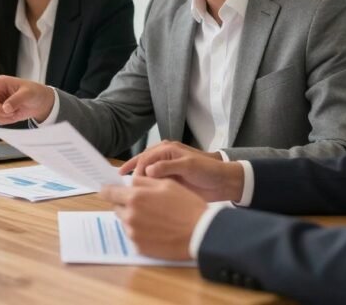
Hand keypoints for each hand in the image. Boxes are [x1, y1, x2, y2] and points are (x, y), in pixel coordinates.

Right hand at [0, 76, 54, 123]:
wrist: (40, 103)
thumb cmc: (35, 92)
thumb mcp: (28, 94)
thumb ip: (16, 100)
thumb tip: (6, 108)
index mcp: (0, 82)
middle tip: (10, 111)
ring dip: (4, 116)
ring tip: (16, 111)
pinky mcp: (0, 113)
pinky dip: (6, 121)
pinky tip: (15, 115)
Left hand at [100, 177, 204, 259]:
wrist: (201, 233)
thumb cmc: (186, 206)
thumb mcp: (166, 184)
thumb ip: (143, 181)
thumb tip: (129, 182)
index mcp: (135, 197)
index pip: (108, 193)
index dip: (108, 190)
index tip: (109, 191)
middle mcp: (130, 216)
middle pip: (117, 208)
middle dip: (126, 204)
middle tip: (145, 205)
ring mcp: (134, 233)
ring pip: (125, 222)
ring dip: (133, 218)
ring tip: (154, 218)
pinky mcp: (140, 247)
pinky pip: (133, 236)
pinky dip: (140, 232)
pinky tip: (156, 230)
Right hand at [118, 140, 243, 201]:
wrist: (223, 182)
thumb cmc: (208, 170)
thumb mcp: (189, 166)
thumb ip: (168, 167)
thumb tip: (148, 170)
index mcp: (167, 149)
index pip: (145, 157)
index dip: (137, 169)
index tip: (131, 182)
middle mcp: (163, 158)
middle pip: (141, 164)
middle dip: (131, 173)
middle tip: (121, 186)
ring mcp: (165, 170)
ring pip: (145, 174)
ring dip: (137, 182)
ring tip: (125, 191)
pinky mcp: (168, 181)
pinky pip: (152, 184)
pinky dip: (145, 189)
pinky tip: (139, 196)